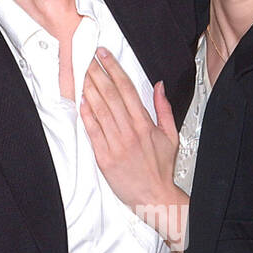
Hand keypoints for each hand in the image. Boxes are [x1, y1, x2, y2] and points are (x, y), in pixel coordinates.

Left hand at [79, 48, 187, 249]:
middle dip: (97, 73)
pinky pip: (93, 132)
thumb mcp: (171, 136)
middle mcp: (129, 132)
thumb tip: (159, 86)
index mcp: (145, 125)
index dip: (114, 69)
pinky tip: (81, 101)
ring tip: (82, 73)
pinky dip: (86, 115)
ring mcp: (115, 145)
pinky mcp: (104, 158)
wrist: (154, 197)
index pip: (126, 89)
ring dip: (89, 89)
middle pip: (110, 95)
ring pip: (99, 110)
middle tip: (88, 58)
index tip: (105, 55)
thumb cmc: (161, 168)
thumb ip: (164, 108)